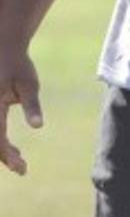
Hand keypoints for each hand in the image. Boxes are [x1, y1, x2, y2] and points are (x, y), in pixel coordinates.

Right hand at [0, 47, 42, 174]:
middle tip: (22, 167)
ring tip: (18, 158)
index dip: (8, 157)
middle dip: (4, 157)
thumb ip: (32, 105)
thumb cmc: (18, 65)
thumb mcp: (29, 84)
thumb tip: (38, 126)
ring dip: (1, 150)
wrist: (4, 47)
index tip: (22, 169)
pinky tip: (12, 148)